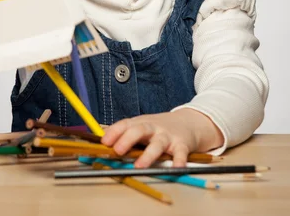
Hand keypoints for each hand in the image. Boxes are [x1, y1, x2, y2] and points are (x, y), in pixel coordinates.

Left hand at [100, 109, 222, 167]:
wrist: (188, 122)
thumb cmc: (158, 128)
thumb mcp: (141, 126)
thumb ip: (123, 134)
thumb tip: (100, 141)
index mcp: (140, 123)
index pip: (124, 124)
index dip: (114, 132)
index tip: (104, 142)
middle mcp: (152, 128)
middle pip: (139, 130)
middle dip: (127, 139)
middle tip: (118, 150)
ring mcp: (167, 136)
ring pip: (157, 144)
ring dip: (148, 155)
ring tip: (140, 165)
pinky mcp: (182, 144)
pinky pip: (180, 153)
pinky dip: (178, 160)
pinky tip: (176, 167)